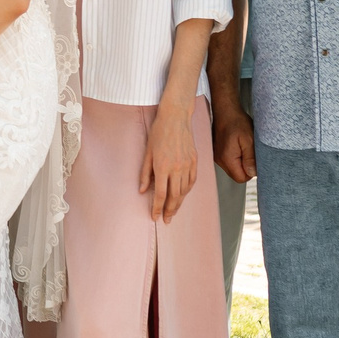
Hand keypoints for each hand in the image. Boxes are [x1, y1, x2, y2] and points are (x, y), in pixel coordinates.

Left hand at [141, 99, 199, 222]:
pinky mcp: (195, 161)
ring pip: (184, 191)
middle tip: (167, 220)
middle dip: (170, 210)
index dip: (157, 208)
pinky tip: (183, 195)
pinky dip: (187, 191)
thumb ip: (145, 173)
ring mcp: (188, 165)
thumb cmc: (158, 133)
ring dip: (179, 203)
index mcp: (162, 166)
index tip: (155, 217)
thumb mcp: (147, 152)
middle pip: (174, 196)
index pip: (161, 194)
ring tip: (174, 211)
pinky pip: (192, 181)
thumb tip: (142, 191)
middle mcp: (177, 168)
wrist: (176, 117)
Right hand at [212, 96, 255, 184]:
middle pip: (236, 174)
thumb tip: (253, 173)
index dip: (250, 172)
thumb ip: (250, 158)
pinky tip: (238, 145)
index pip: (241, 178)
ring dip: (241, 161)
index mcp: (227, 159)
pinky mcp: (217, 153)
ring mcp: (217, 157)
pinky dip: (235, 157)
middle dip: (246, 167)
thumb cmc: (237, 122)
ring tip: (243, 146)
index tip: (254, 159)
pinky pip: (229, 161)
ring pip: (233, 168)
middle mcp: (219, 160)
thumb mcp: (249, 140)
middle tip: (250, 151)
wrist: (225, 110)